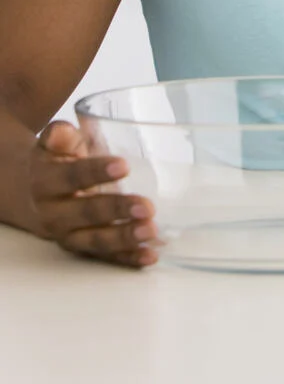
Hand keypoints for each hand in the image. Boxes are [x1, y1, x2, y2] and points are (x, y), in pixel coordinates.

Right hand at [28, 121, 156, 268]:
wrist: (26, 193)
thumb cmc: (53, 161)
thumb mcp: (53, 145)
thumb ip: (60, 136)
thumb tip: (64, 131)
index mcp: (46, 183)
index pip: (71, 177)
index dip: (96, 172)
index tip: (124, 166)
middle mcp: (54, 213)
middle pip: (85, 214)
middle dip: (116, 211)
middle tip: (146, 207)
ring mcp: (68, 234)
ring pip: (95, 241)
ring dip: (124, 239)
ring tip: (151, 231)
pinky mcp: (84, 248)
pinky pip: (105, 256)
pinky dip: (127, 259)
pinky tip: (149, 256)